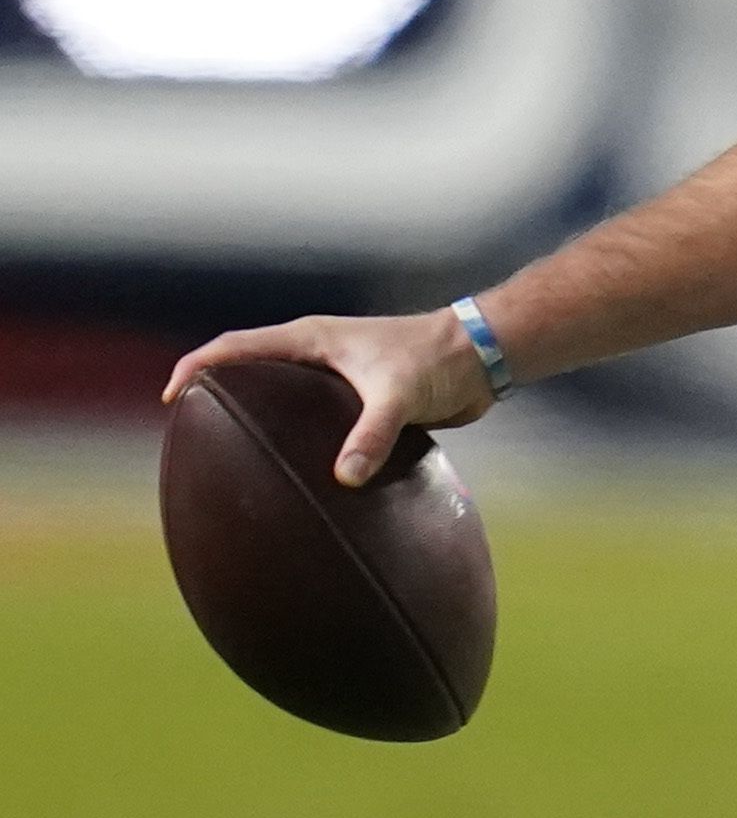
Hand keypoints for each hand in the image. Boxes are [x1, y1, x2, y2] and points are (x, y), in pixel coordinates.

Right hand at [163, 309, 498, 486]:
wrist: (484, 358)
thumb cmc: (440, 360)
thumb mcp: (401, 396)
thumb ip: (372, 434)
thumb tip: (344, 478)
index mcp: (311, 339)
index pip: (236, 347)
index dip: (197, 367)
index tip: (171, 397)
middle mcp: (318, 354)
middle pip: (250, 372)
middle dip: (218, 397)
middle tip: (191, 437)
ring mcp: (337, 377)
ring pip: (283, 399)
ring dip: (259, 421)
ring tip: (234, 462)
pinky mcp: (360, 401)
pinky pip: (316, 422)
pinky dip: (300, 441)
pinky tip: (297, 477)